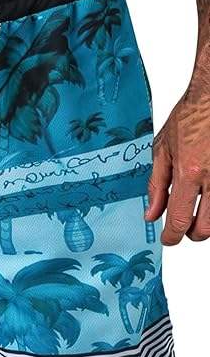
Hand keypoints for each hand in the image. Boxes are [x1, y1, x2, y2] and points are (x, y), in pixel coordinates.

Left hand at [145, 76, 209, 244]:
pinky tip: (209, 195)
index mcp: (190, 172)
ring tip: (198, 213)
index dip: (172, 236)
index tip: (168, 239)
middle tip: (184, 227)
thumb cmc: (191, 117)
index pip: (180, 219)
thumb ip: (157, 185)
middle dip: (192, 233)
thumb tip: (152, 214)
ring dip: (208, 223)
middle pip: (206, 228)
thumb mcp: (163, 150)